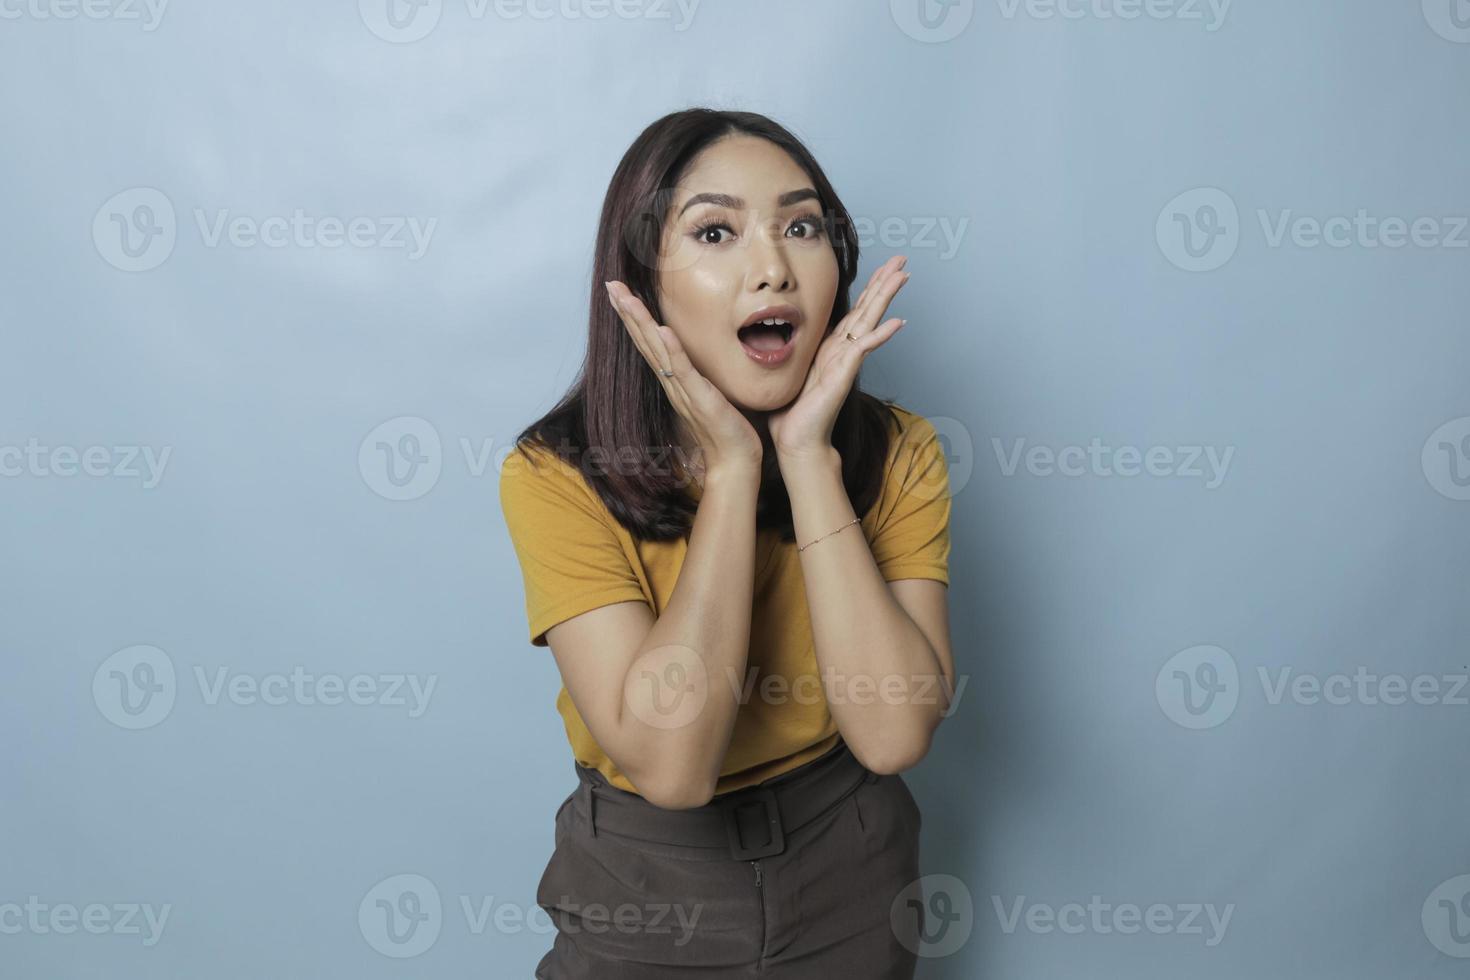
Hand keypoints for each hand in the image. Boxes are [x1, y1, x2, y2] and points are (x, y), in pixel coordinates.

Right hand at [605, 281, 763, 476]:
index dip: (634, 316)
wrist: (733, 462)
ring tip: (625, 298)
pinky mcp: (700, 399)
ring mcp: (683, 390)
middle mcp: (672, 383)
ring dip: (640, 323)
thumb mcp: (710, 393)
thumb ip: (699, 374)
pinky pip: (683, 371)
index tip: (620, 292)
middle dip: (627, 311)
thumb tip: (697, 354)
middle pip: (644, 341)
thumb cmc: (726, 429)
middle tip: (611, 285)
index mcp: (674, 379)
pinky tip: (662, 330)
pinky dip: (672, 350)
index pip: (649, 342)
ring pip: (656, 350)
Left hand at [768, 255, 909, 459]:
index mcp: (831, 347)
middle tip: (902, 260)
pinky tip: (897, 322)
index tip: (883, 267)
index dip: (869, 288)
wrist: (796, 439)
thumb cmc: (793, 410)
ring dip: (886, 298)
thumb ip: (798, 349)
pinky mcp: (843, 374)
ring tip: (904, 276)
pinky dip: (880, 335)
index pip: (855, 311)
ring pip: (869, 321)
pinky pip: (863, 349)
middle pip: (868, 309)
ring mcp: (846, 361)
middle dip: (884, 283)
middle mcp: (843, 351)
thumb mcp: (792, 368)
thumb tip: (783, 330)